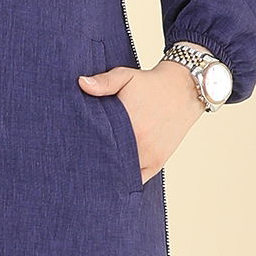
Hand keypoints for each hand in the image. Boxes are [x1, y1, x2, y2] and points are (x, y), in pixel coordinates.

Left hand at [78, 60, 204, 183]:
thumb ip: (103, 82)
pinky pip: (137, 179)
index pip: (98, 140)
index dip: (84, 144)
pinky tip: (112, 177)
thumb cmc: (149, 83)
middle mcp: (139, 141)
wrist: (183, 91)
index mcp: (128, 120)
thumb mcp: (125, 76)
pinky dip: (125, 179)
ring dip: (108, 170)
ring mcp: (149, 155)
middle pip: (107, 158)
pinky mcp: (157, 163)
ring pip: (122, 172)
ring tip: (91, 169)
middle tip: (76, 160)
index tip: (73, 145)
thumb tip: (81, 83)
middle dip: (93, 159)